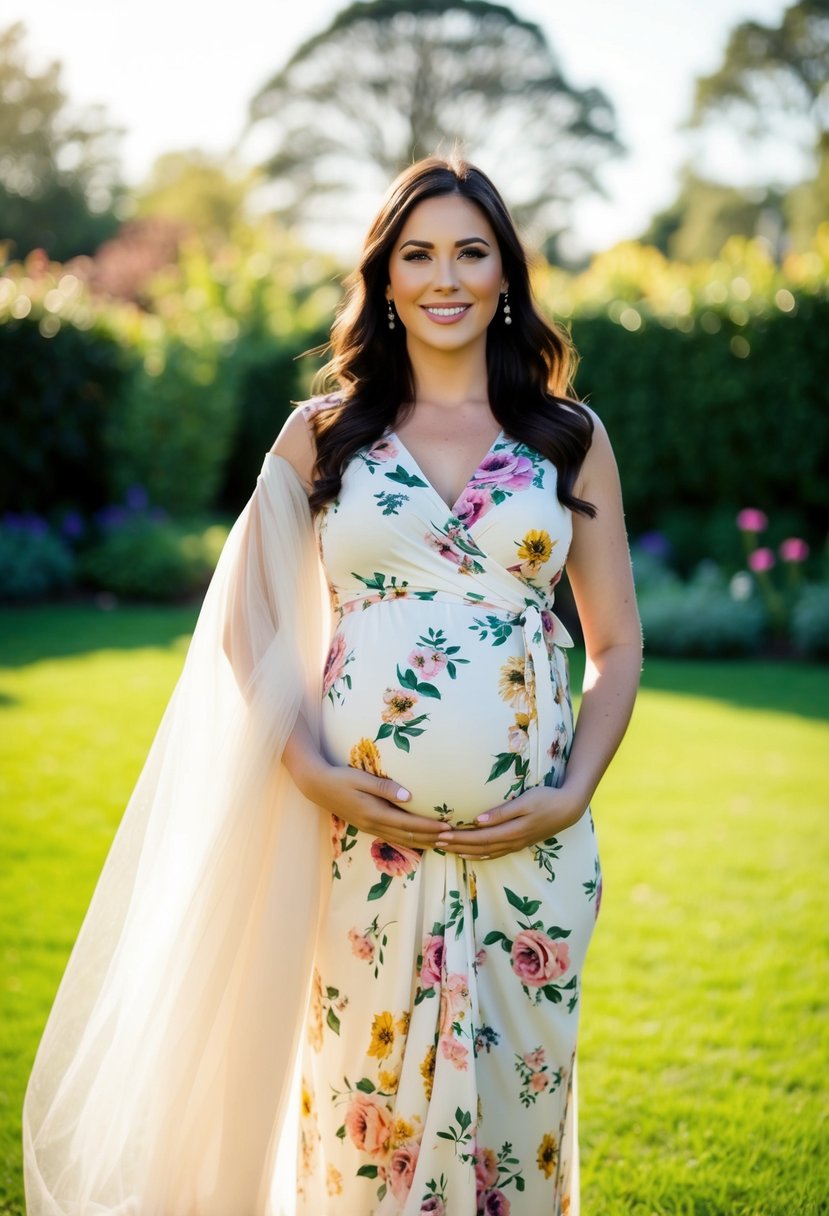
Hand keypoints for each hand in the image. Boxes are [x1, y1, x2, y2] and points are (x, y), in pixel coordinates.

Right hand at [304, 764, 446, 851]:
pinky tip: (419, 839)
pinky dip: (410, 840)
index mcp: (375, 813)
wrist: (317, 787)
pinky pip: (394, 838)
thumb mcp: (361, 778)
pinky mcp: (368, 826)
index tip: (447, 827)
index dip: (429, 827)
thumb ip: (385, 787)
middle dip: (432, 838)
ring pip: (402, 840)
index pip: (409, 823)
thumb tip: (410, 796)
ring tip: (441, 842)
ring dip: (423, 842)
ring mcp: (371, 828)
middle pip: (409, 836)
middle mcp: (374, 825)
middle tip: (452, 839)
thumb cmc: (341, 778)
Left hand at [436, 784, 587, 860]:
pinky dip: (480, 856)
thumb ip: (502, 812)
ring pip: (485, 852)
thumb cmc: (546, 799)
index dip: (459, 838)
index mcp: (511, 830)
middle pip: (479, 847)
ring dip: (465, 852)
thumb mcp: (525, 801)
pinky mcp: (520, 843)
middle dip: (457, 846)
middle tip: (436, 843)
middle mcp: (512, 841)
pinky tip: (470, 855)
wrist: (569, 808)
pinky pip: (496, 853)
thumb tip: (478, 820)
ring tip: (447, 850)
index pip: (479, 837)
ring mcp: (516, 844)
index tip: (441, 835)